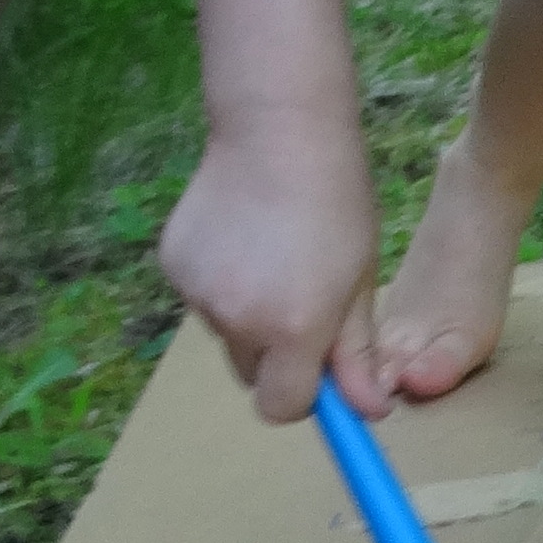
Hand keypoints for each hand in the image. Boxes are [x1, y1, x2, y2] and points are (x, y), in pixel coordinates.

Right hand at [157, 108, 385, 421]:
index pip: (283, 408)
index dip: (304, 395)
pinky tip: (246, 234)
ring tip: (276, 252)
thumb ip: (356, 353)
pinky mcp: (174, 265)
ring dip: (249, 313)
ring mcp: (198, 293)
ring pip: (226, 332)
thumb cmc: (336, 200)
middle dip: (277, 355)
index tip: (320, 369)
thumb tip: (368, 412)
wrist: (280, 129)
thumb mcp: (359, 280)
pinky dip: (222, 280)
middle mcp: (238, 320)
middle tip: (303, 298)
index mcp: (293, 329)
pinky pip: (202, 296)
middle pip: (252, 374)